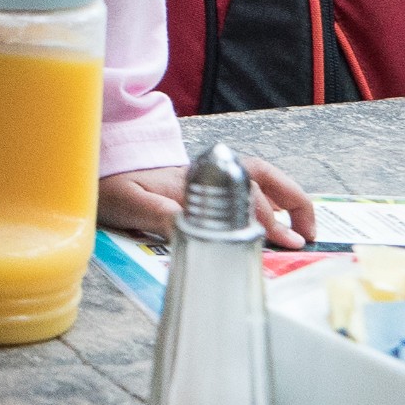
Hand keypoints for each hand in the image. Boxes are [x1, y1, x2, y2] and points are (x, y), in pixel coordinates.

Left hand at [98, 157, 317, 248]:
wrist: (99, 164)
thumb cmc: (112, 184)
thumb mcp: (128, 204)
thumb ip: (158, 214)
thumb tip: (191, 227)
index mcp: (190, 183)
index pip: (239, 196)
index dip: (264, 219)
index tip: (285, 241)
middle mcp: (206, 176)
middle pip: (257, 185)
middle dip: (285, 210)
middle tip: (303, 240)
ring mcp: (209, 176)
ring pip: (259, 177)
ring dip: (286, 198)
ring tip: (305, 227)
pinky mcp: (207, 182)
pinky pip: (248, 182)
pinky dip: (272, 197)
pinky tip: (280, 218)